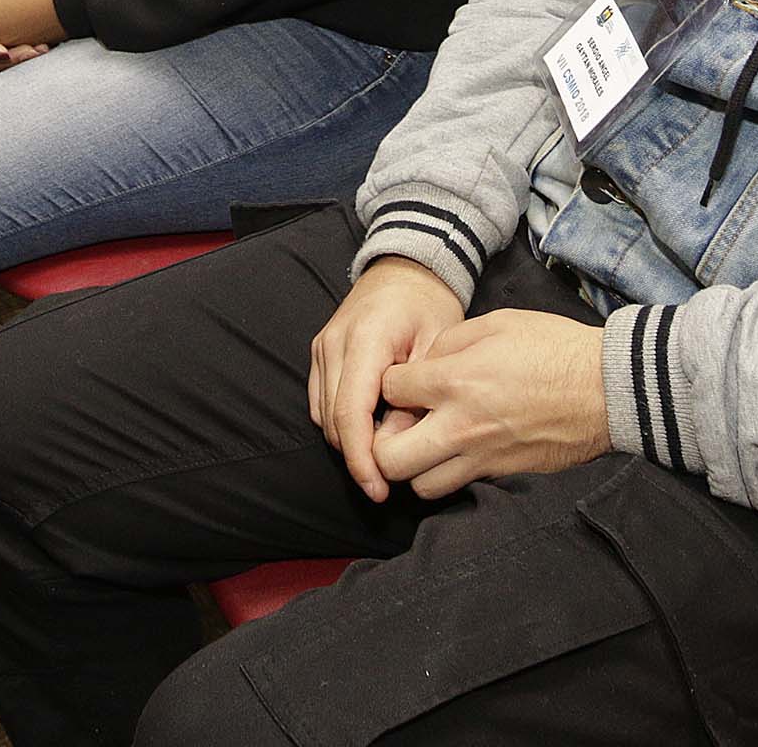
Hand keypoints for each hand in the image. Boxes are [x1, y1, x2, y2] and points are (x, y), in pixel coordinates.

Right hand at [307, 259, 467, 501]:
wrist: (406, 268)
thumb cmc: (428, 304)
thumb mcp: (437, 346)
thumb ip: (416, 397)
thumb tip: (395, 445)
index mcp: (366, 339)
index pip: (351, 413)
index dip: (362, 459)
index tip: (379, 488)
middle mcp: (334, 343)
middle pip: (333, 420)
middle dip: (356, 457)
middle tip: (387, 482)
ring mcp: (322, 347)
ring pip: (323, 415)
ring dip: (347, 442)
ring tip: (381, 457)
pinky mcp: (319, 352)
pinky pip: (319, 401)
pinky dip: (339, 422)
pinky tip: (367, 430)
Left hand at [368, 309, 609, 501]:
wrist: (606, 387)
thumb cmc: (554, 347)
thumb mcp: (497, 322)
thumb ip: (450, 342)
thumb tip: (424, 366)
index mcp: (456, 380)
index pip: (389, 391)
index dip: (389, 384)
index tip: (403, 382)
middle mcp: (461, 426)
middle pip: (390, 457)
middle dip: (382, 442)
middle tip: (398, 426)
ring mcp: (482, 457)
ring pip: (420, 486)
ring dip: (415, 467)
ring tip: (426, 444)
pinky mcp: (503, 475)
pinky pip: (457, 488)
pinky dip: (447, 477)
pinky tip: (456, 453)